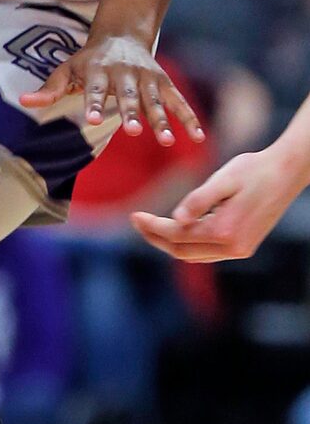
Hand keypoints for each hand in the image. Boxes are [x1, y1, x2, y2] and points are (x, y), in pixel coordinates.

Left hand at [19, 35, 203, 144]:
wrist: (122, 35)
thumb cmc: (88, 61)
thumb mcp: (66, 69)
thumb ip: (49, 88)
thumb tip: (23, 101)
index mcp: (99, 70)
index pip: (95, 88)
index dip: (94, 103)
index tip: (91, 119)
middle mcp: (126, 73)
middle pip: (129, 95)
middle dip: (132, 112)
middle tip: (133, 131)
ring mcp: (148, 78)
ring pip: (155, 100)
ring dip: (162, 120)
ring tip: (166, 142)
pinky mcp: (165, 83)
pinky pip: (179, 101)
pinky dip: (189, 117)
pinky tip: (197, 136)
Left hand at [131, 144, 305, 262]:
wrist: (288, 171)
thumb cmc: (255, 169)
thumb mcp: (223, 179)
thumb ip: (199, 200)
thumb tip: (176, 219)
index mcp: (226, 231)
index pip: (177, 235)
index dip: (152, 227)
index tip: (134, 215)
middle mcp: (234, 247)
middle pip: (181, 251)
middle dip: (156, 238)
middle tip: (137, 221)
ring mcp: (240, 250)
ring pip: (193, 254)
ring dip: (170, 242)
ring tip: (151, 224)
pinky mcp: (244, 246)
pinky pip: (207, 251)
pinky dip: (188, 241)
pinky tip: (178, 225)